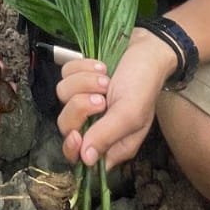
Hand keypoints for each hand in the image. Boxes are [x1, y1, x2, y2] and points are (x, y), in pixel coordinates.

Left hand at [56, 31, 173, 169]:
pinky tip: (101, 67)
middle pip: (66, 125)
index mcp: (111, 142)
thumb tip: (86, 159)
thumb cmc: (143, 84)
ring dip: (85, 83)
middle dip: (81, 108)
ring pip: (63, 95)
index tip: (77, 134)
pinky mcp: (78, 78)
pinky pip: (65, 74)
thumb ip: (107, 136)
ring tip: (107, 78)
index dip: (73, 149)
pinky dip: (82, 68)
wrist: (146, 49)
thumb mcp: (131, 114)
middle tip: (102, 98)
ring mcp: (83, 100)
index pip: (81, 158)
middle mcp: (94, 124)